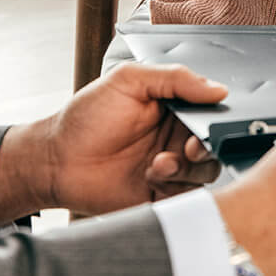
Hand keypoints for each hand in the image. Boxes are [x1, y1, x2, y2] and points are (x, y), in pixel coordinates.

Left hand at [0, 63, 227, 222]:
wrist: (57, 162)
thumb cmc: (86, 117)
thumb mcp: (128, 81)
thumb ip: (174, 78)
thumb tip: (218, 89)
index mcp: (172, 106)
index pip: (208, 111)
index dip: (213, 120)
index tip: (207, 126)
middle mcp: (175, 136)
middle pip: (213, 145)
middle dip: (204, 149)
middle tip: (186, 149)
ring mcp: (170, 167)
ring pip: (205, 173)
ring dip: (186, 170)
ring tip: (157, 166)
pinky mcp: (162, 195)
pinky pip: (189, 197)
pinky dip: (177, 190)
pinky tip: (151, 180)